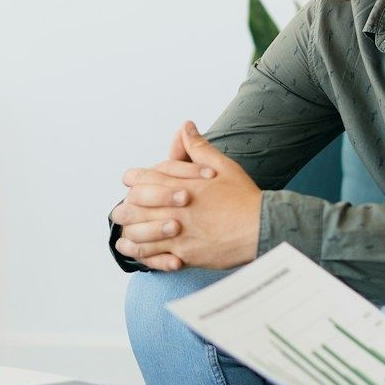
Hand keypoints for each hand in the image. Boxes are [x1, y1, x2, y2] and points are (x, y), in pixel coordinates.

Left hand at [111, 121, 260, 270]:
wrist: (262, 227)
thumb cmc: (243, 198)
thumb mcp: (222, 166)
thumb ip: (198, 148)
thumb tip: (185, 127)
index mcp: (179, 185)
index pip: (142, 179)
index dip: (133, 180)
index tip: (132, 184)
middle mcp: (174, 209)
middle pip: (133, 207)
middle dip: (126, 208)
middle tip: (122, 211)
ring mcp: (177, 233)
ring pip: (139, 234)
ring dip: (130, 233)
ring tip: (125, 234)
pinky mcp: (184, 254)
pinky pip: (153, 257)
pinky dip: (142, 255)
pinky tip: (139, 252)